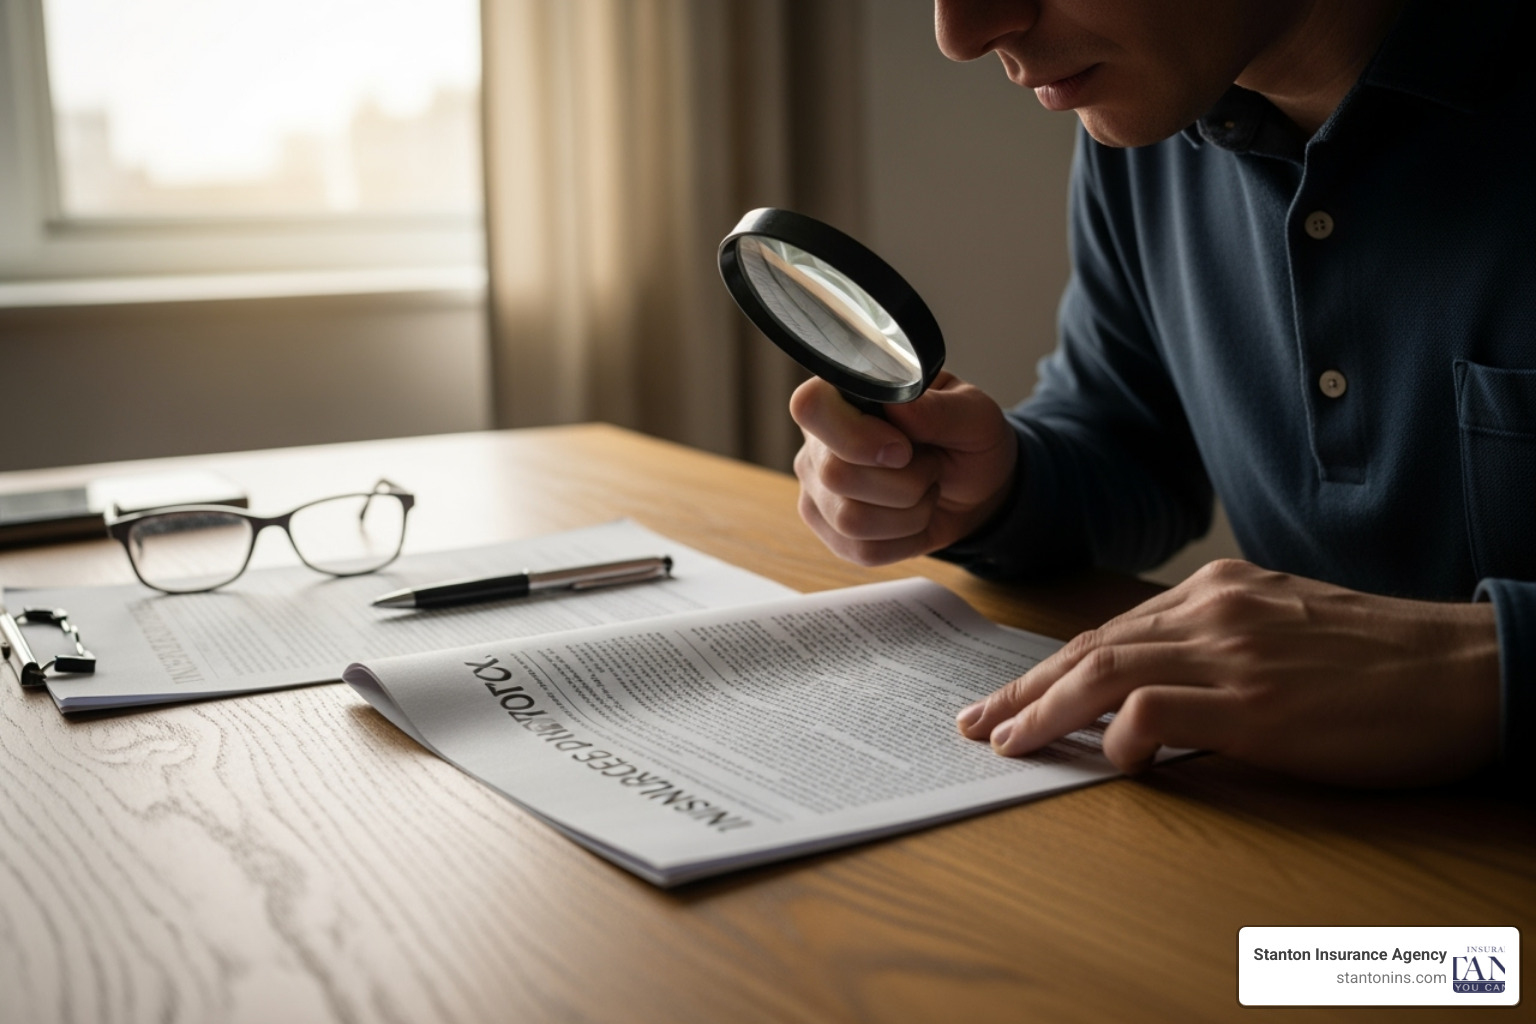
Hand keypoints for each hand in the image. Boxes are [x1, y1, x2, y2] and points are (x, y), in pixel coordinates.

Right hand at [790, 372, 1017, 565]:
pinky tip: (915, 518)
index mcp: (843, 397)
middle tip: (929, 466)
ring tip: (925, 490)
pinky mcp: (832, 533)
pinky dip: (906, 539)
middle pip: (835, 474)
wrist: (975, 489)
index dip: (856, 434)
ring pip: (850, 519)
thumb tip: (899, 408)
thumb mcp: (973, 415)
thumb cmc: (966, 441)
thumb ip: (940, 409)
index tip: (903, 448)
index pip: (811, 407)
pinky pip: (863, 550)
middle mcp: (818, 443)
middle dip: (904, 481)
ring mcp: (819, 492)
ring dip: (909, 512)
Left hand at [955, 559, 1501, 786]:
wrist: (1470, 668)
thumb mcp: (1287, 631)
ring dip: (1043, 711)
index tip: (1009, 696)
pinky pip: (1155, 710)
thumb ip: (1220, 647)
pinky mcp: (1257, 702)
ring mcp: (1233, 652)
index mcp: (1219, 590)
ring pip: (1104, 670)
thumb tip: (1156, 695)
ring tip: (1006, 743)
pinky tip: (1113, 762)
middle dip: (1024, 688)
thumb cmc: (1384, 662)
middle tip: (977, 722)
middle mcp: (1215, 609)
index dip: (1051, 667)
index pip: (1111, 629)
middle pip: (1090, 646)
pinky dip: (1120, 736)